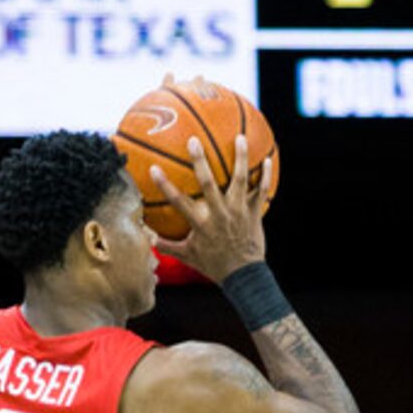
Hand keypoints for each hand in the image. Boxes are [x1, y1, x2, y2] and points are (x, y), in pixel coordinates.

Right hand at [148, 132, 270, 283]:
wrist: (243, 275)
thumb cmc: (214, 265)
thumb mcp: (188, 256)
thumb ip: (167, 246)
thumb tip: (146, 239)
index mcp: (201, 223)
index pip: (178, 202)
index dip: (165, 186)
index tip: (153, 168)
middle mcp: (219, 214)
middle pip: (208, 184)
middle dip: (200, 162)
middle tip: (194, 140)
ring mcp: (239, 212)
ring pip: (240, 180)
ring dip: (240, 158)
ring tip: (239, 137)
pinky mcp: (254, 213)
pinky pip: (262, 191)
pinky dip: (265, 175)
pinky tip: (266, 158)